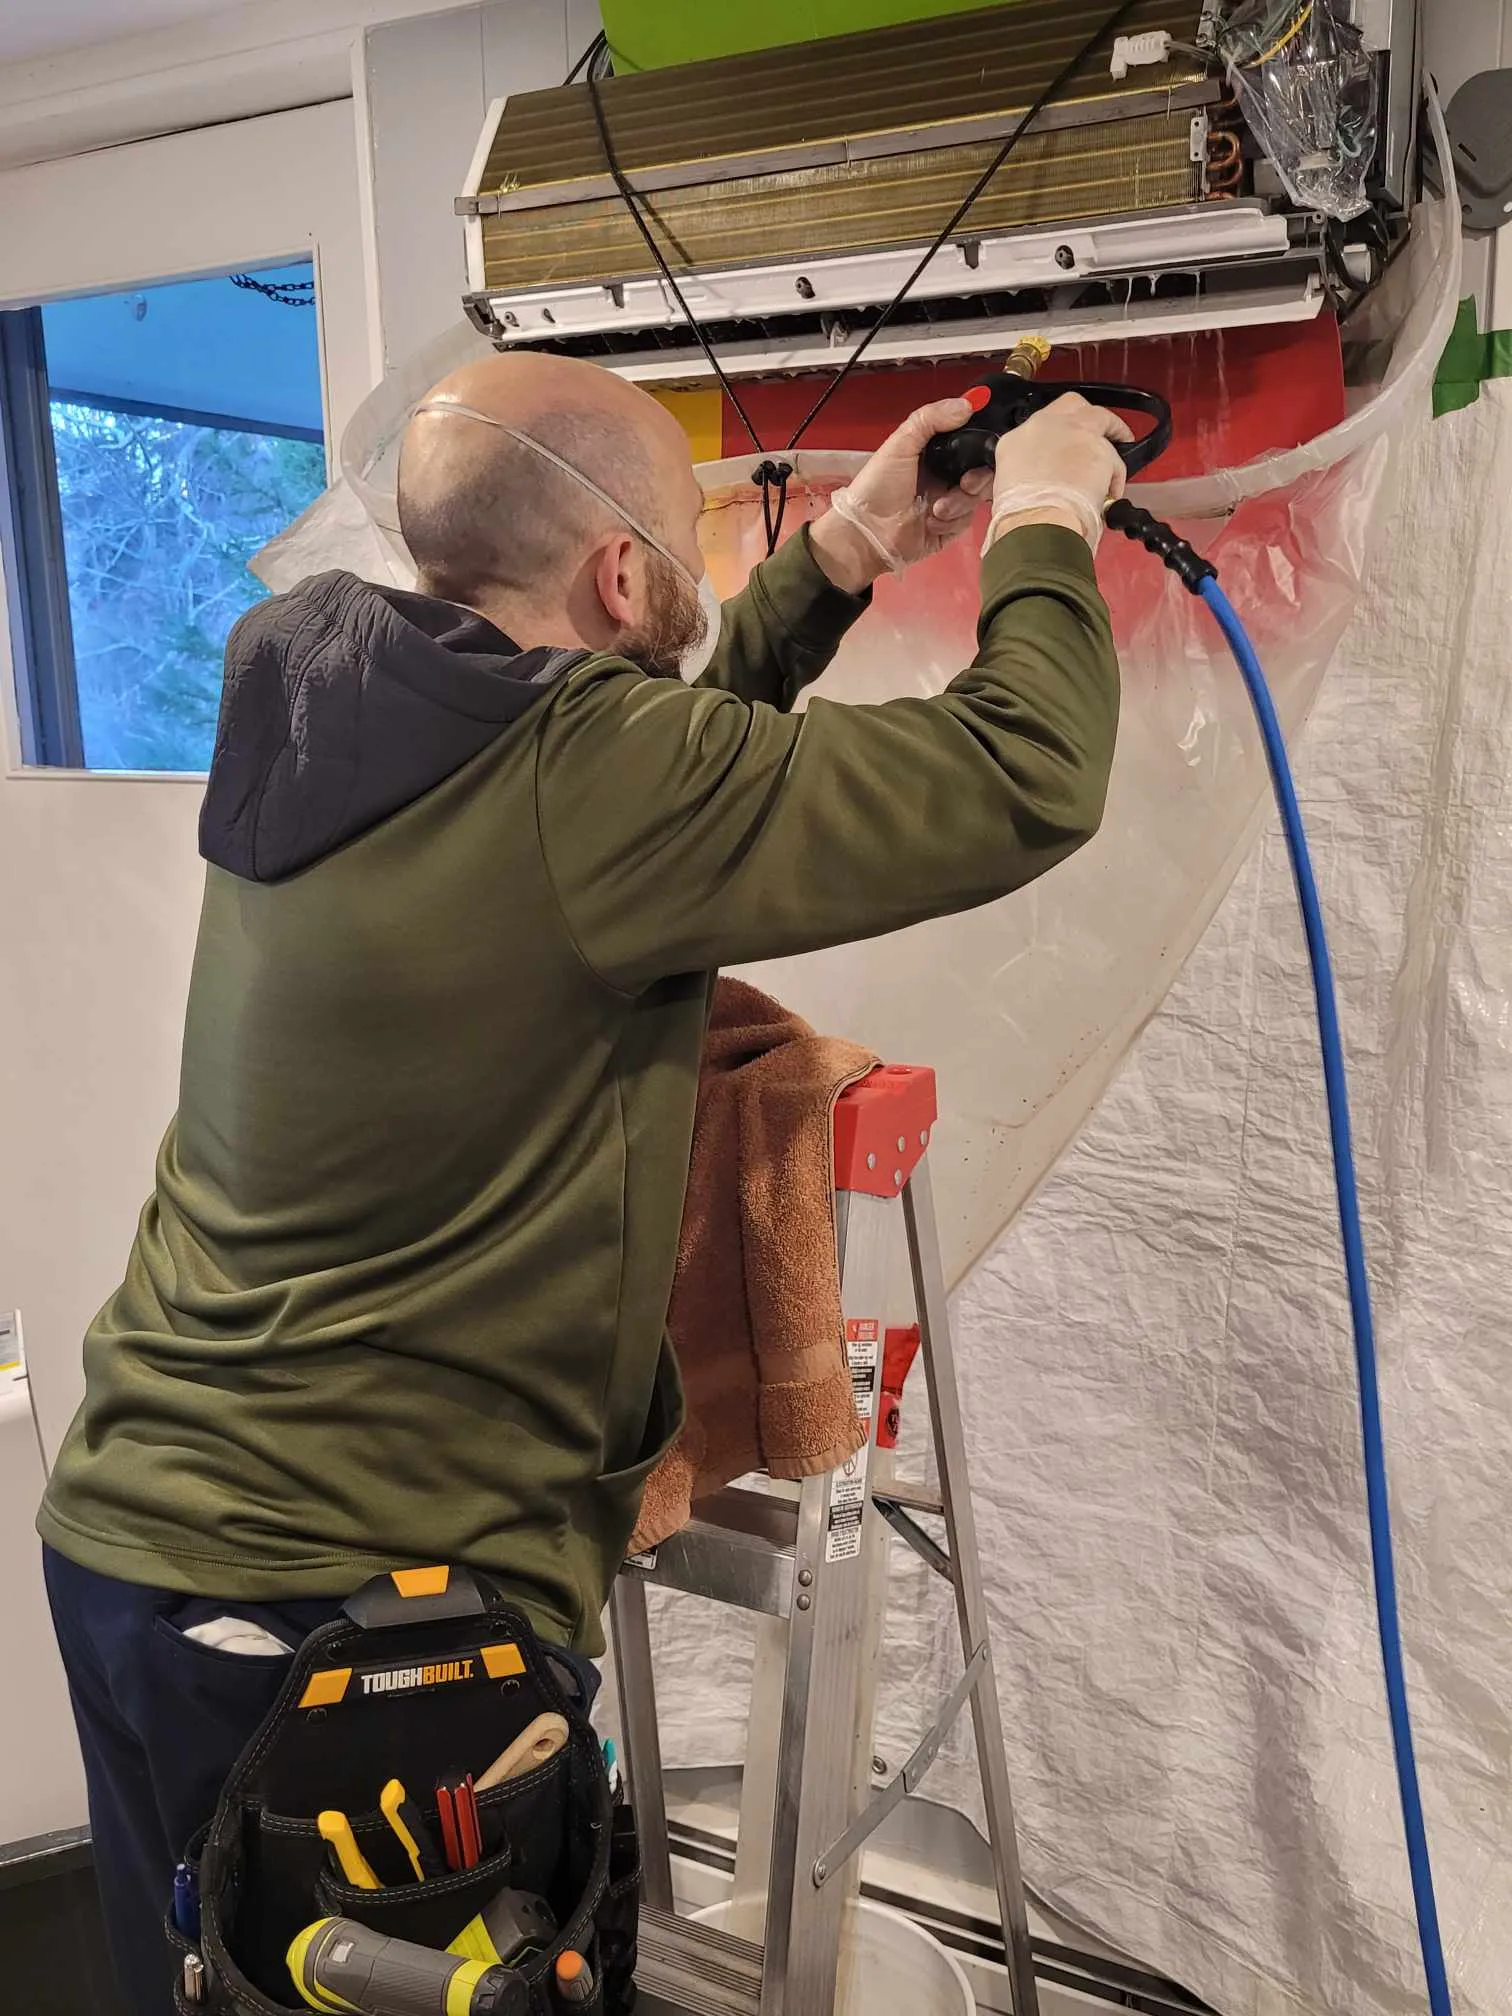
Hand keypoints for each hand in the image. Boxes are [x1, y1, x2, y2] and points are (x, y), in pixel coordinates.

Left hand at [809, 396, 994, 590]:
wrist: (867, 533)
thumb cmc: (878, 486)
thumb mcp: (900, 444)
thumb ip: (930, 419)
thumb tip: (968, 404)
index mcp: (934, 454)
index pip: (968, 444)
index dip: (980, 444)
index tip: (984, 446)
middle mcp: (943, 477)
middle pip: (980, 472)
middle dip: (977, 478)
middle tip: (965, 484)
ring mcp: (947, 504)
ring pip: (975, 498)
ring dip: (959, 503)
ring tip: (936, 509)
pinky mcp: (948, 529)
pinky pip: (965, 522)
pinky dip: (951, 522)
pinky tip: (931, 523)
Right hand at [986, 394, 1132, 549]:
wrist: (1037, 523)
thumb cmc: (1021, 514)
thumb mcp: (1008, 487)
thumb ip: (1024, 474)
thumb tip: (1037, 482)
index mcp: (1016, 439)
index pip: (1038, 426)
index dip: (1054, 436)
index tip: (1062, 446)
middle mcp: (1045, 427)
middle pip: (1071, 406)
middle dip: (1085, 416)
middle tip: (1095, 432)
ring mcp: (1075, 432)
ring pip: (1099, 418)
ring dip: (1110, 430)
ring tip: (1117, 447)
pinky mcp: (1100, 448)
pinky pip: (1115, 457)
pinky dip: (1117, 472)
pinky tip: (1114, 487)